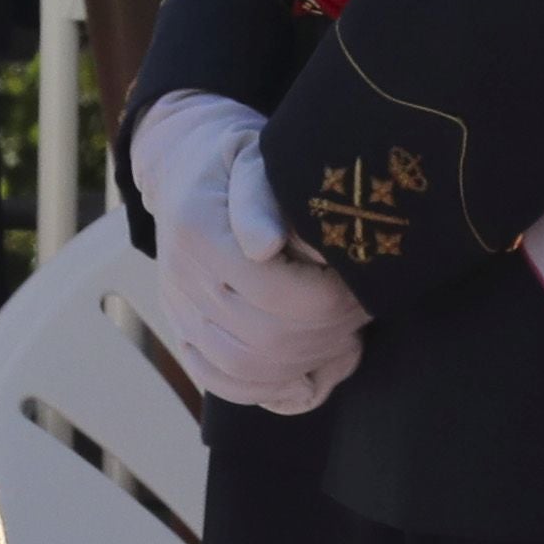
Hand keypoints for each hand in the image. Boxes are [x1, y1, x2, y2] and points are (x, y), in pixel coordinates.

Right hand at [130, 89, 369, 411]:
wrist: (184, 169)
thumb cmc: (235, 157)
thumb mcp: (254, 154)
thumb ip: (260, 196)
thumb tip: (265, 246)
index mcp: (199, 232)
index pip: (281, 298)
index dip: (335, 300)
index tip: (364, 280)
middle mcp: (183, 279)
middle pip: (268, 342)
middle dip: (330, 334)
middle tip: (363, 308)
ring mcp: (180, 312)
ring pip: (247, 370)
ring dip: (307, 362)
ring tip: (342, 334)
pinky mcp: (184, 333)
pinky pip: (224, 382)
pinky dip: (271, 388)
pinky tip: (308, 372)